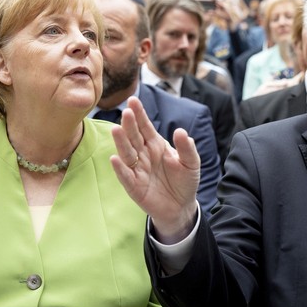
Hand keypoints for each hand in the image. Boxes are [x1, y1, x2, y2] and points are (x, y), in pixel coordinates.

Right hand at [111, 97, 200, 242]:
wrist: (181, 206)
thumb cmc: (185, 181)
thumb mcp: (191, 163)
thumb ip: (187, 148)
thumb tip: (181, 131)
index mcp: (156, 145)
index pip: (145, 127)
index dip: (139, 114)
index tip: (133, 100)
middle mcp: (144, 155)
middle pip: (134, 137)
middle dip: (129, 125)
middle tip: (126, 112)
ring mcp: (137, 170)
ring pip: (127, 153)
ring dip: (121, 142)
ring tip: (116, 130)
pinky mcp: (134, 186)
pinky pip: (126, 176)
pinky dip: (120, 168)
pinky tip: (115, 158)